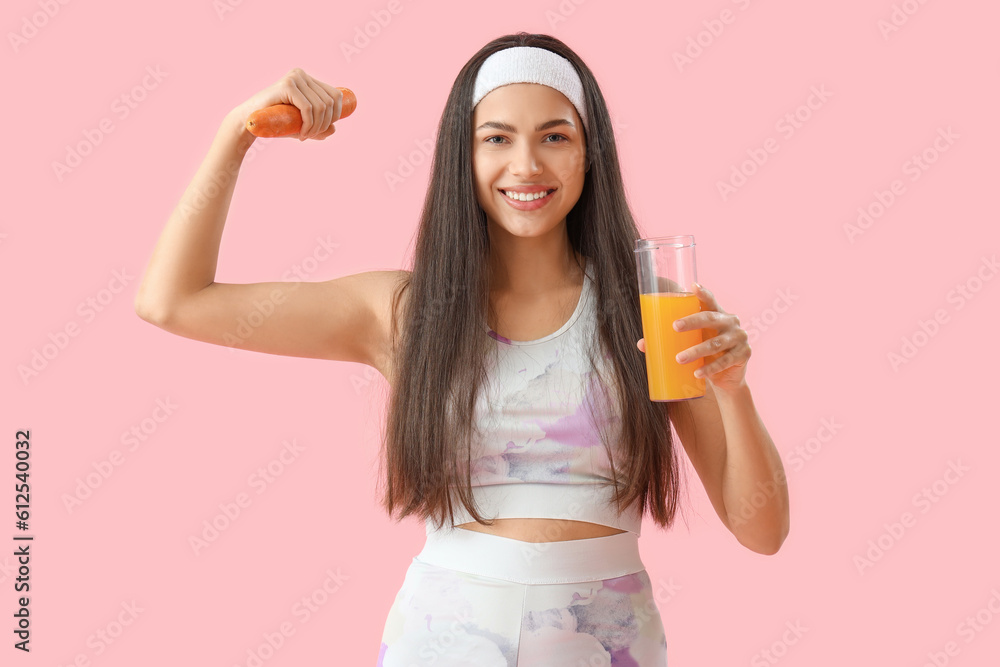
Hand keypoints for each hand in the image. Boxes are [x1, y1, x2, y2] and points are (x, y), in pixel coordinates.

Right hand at [229, 67, 343, 141]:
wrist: (250, 121)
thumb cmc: (275, 122)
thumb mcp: (301, 125)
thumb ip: (318, 126)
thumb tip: (334, 129)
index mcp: (308, 79)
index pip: (335, 95)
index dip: (337, 114)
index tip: (324, 129)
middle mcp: (302, 74)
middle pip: (330, 101)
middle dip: (326, 123)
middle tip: (312, 135)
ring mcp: (294, 78)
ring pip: (320, 106)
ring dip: (317, 126)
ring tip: (306, 136)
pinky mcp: (287, 85)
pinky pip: (308, 108)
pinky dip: (309, 125)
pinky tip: (302, 134)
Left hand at [636, 283, 750, 392]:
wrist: (727, 378)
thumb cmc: (705, 354)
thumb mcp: (692, 344)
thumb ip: (671, 340)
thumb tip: (642, 343)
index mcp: (718, 314)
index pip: (710, 301)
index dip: (703, 293)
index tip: (692, 286)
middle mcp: (731, 322)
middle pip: (711, 318)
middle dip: (692, 321)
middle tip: (675, 327)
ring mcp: (739, 338)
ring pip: (715, 344)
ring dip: (696, 351)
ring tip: (679, 358)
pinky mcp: (743, 354)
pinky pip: (725, 361)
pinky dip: (710, 368)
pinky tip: (697, 372)